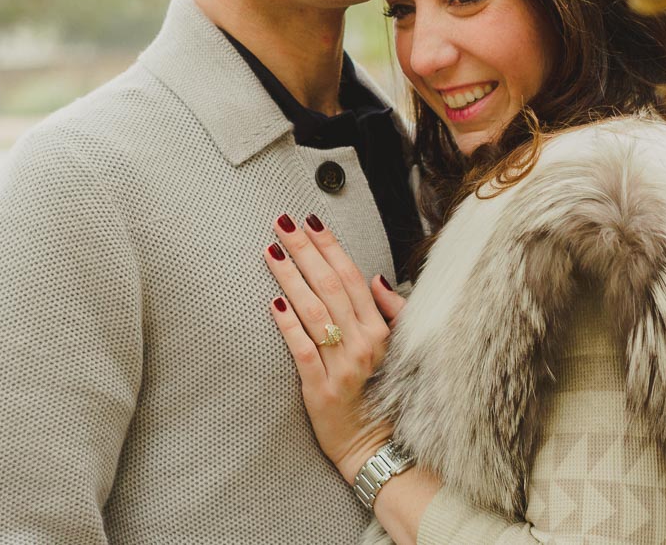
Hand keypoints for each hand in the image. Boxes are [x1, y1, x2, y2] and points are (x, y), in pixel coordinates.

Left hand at [266, 213, 406, 481]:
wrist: (370, 444)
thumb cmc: (379, 393)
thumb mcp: (395, 348)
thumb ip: (390, 311)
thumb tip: (375, 277)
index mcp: (380, 330)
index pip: (351, 277)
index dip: (330, 246)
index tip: (311, 221)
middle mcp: (363, 344)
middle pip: (329, 286)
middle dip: (305, 250)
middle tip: (283, 223)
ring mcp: (341, 366)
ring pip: (312, 311)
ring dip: (290, 277)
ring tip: (270, 251)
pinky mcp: (319, 388)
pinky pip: (301, 348)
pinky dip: (287, 324)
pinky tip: (273, 301)